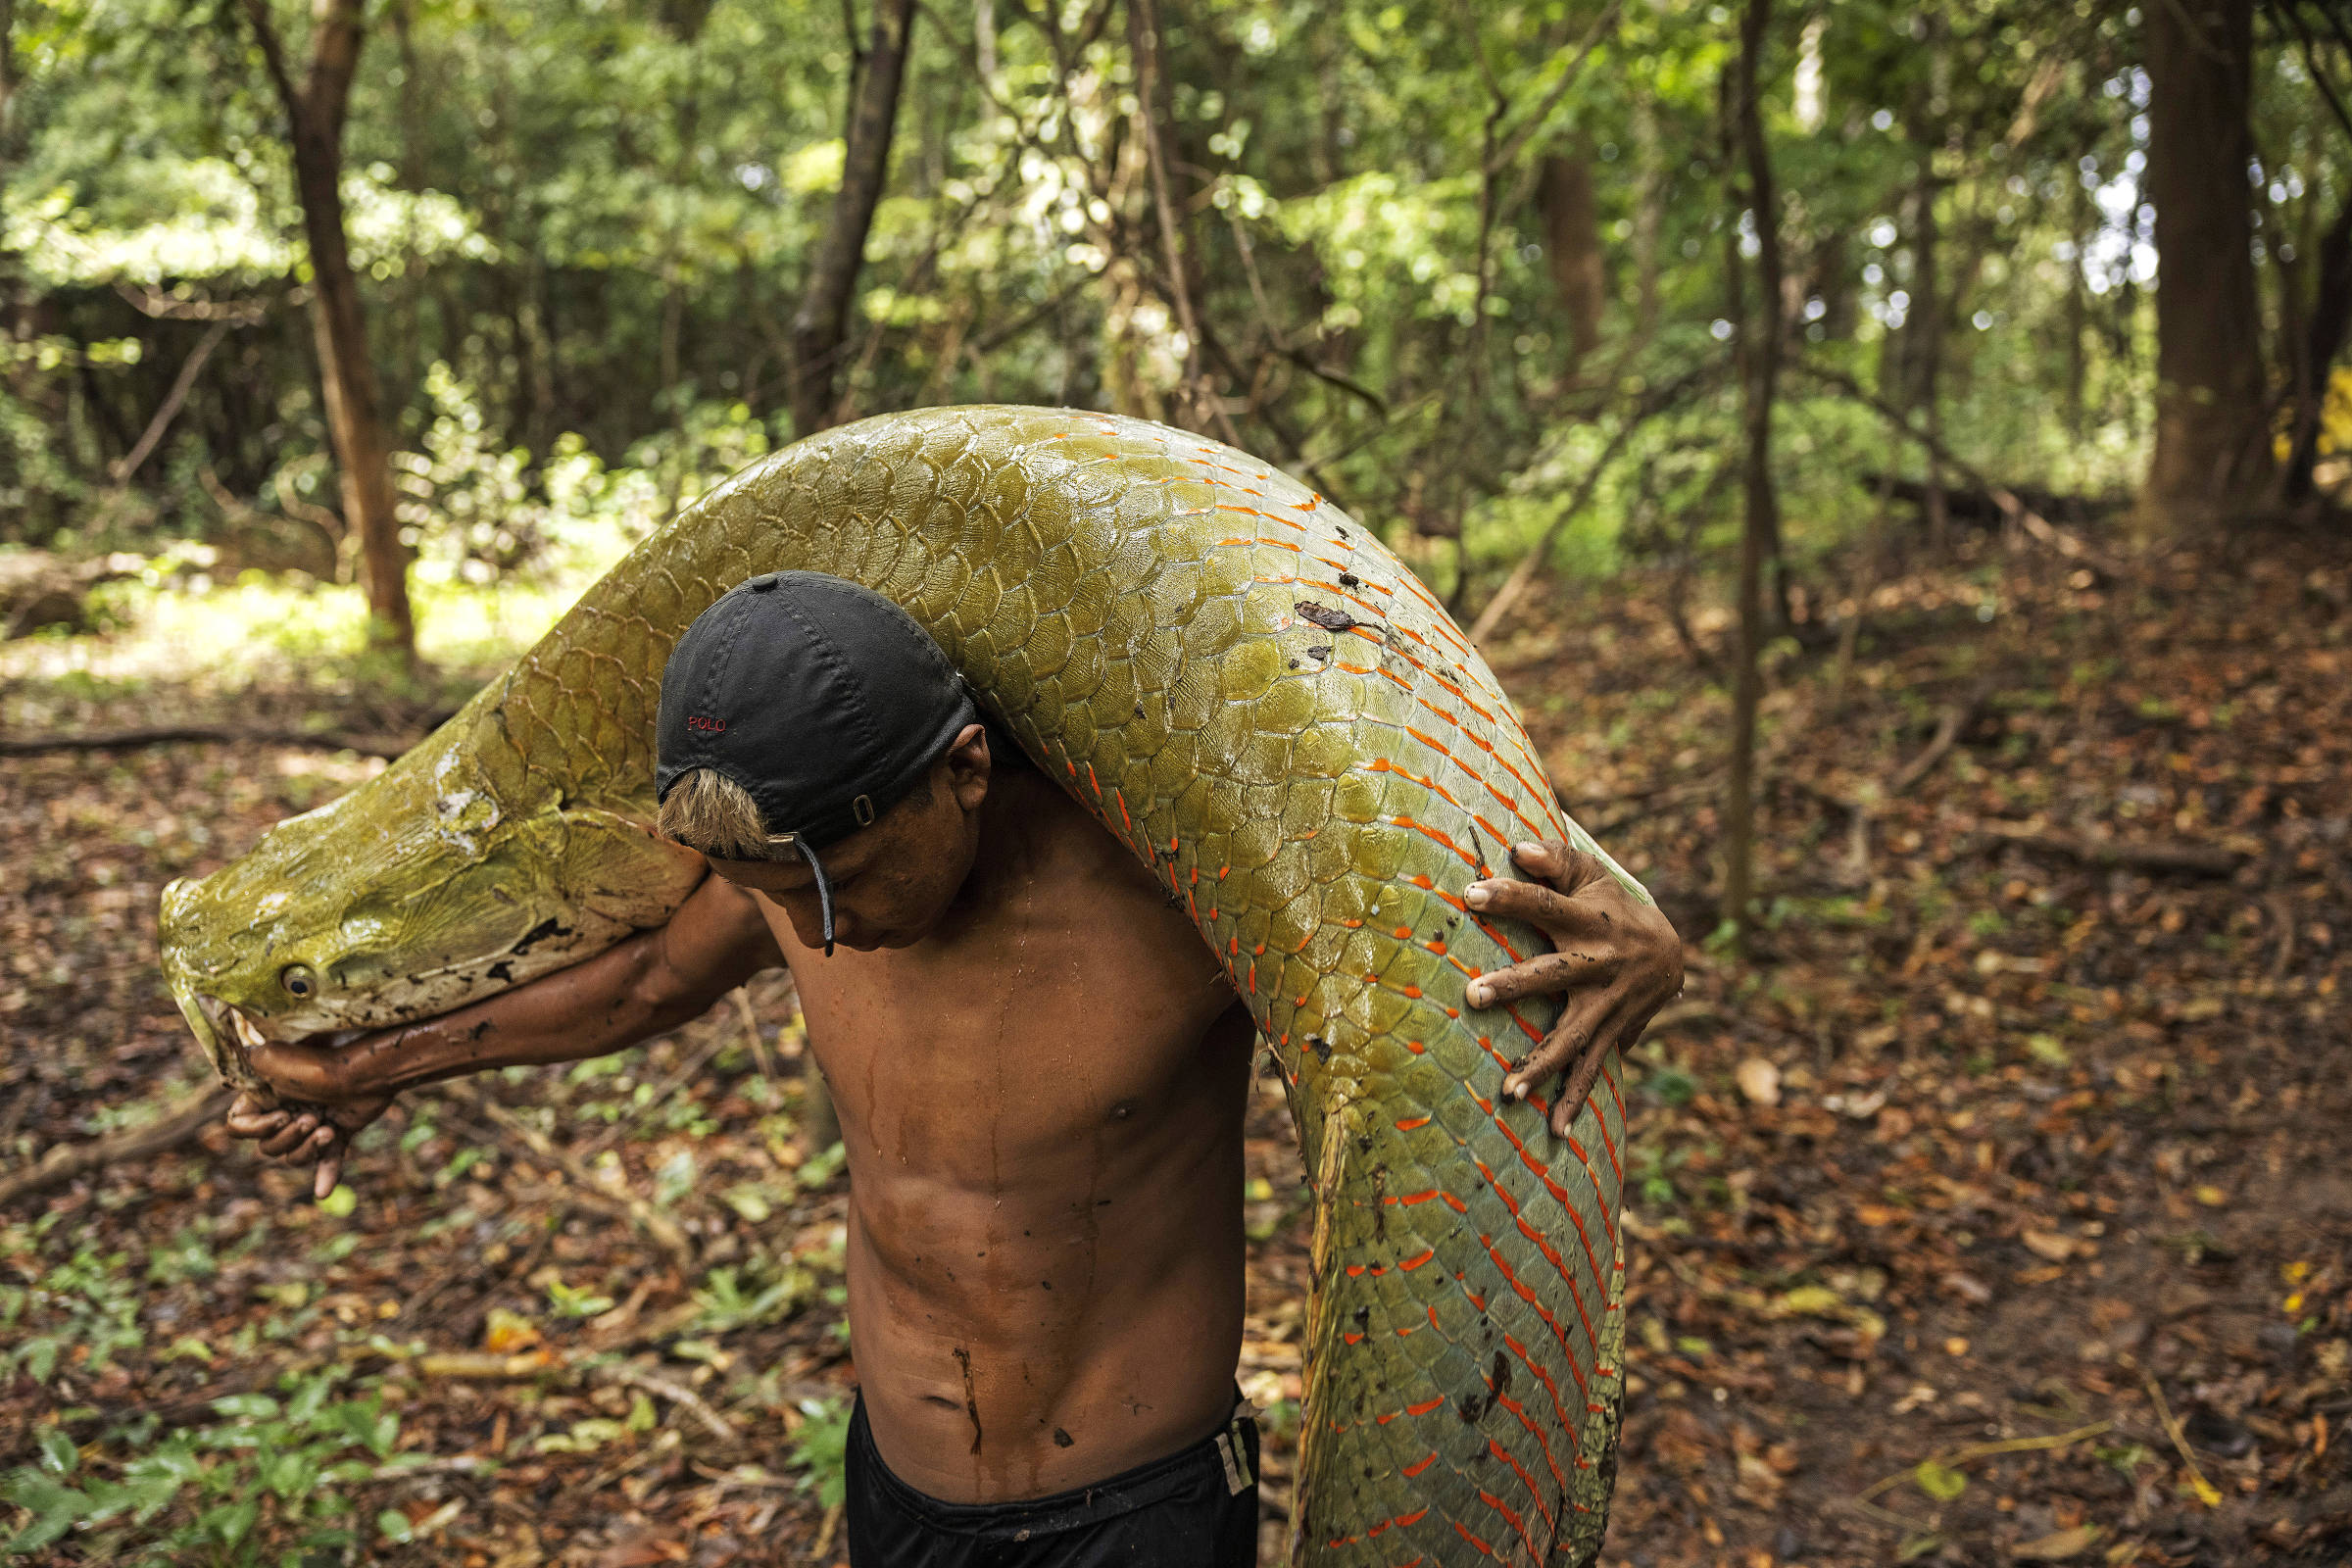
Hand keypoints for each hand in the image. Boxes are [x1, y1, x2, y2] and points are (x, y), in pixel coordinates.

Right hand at [222, 1036, 395, 1200]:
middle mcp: (284, 1111)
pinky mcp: (338, 1131)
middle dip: (289, 1137)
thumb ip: (245, 1065)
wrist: (367, 1067)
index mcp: (264, 1096)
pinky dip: (326, 1176)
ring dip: (309, 1149)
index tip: (281, 1116)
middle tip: (312, 1118)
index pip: (238, 1126)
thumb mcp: (271, 1057)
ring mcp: (312, 1123)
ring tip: (328, 1130)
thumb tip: (234, 1069)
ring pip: (294, 1157)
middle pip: (268, 1147)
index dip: (256, 1129)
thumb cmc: (319, 1061)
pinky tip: (323, 1193)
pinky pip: (328, 1161)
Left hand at [1461, 840, 1683, 1136]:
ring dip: (1542, 1064)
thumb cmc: (1610, 906)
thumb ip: (1554, 859)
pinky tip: (1557, 1134)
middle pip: (1553, 974)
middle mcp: (1598, 964)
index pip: (1543, 903)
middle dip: (1515, 986)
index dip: (1510, 896)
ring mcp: (1607, 1005)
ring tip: (1509, 1090)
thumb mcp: (1591, 876)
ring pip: (1573, 1036)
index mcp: (1588, 921)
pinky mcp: (1612, 1034)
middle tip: (1473, 995)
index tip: (1469, 893)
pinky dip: (1577, 1104)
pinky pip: (1592, 1071)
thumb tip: (1517, 848)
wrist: (1671, 953)